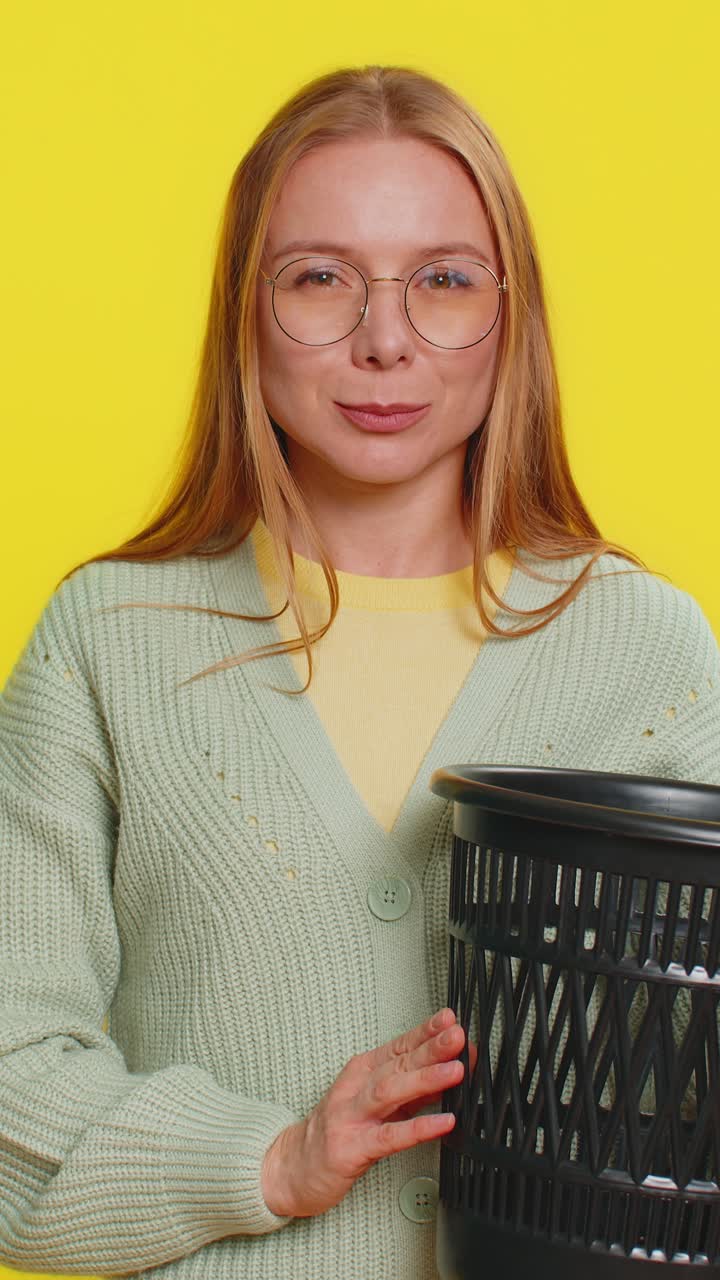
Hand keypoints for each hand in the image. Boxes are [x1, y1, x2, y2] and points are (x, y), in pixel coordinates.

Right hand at [261, 1007, 476, 1218]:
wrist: (292, 1167)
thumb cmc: (337, 1132)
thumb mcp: (375, 1104)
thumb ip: (411, 1090)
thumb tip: (448, 1071)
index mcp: (361, 1072)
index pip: (398, 1046)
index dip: (424, 1032)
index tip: (449, 1019)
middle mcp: (355, 1088)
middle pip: (397, 1063)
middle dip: (430, 1048)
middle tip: (457, 1037)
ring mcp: (352, 1117)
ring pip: (390, 1091)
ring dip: (425, 1079)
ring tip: (455, 1070)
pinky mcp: (352, 1148)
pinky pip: (390, 1136)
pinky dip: (419, 1128)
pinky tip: (444, 1123)